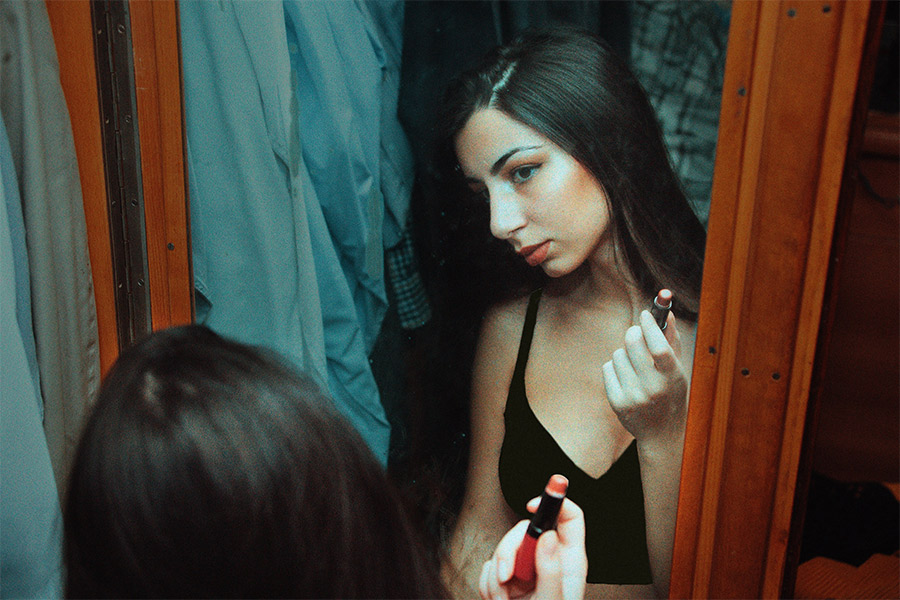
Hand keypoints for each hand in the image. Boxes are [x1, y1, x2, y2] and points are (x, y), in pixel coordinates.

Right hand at [478, 498, 586, 599]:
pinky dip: (489, 585)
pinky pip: (488, 567)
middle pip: (525, 530)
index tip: (531, 506)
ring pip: (503, 549)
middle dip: (508, 551)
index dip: (553, 502)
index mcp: (569, 561)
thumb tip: (547, 536)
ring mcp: (526, 569)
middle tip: (506, 575)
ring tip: (504, 599)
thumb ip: (551, 571)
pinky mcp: (507, 579)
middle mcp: (547, 560)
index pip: (569, 517)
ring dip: (496, 576)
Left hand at [602, 309, 687, 441]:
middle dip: (634, 332)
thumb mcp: (678, 369)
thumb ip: (671, 340)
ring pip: (618, 354)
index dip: (651, 326)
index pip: (659, 347)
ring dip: (625, 353)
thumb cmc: (671, 393)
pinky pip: (608, 367)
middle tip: (637, 332)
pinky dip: (615, 367)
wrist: (661, 433)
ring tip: (635, 366)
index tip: (646, 313)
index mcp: (673, 378)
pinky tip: (626, 378)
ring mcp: (633, 396)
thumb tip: (664, 311)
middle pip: (633, 344)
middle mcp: (653, 388)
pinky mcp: (617, 402)